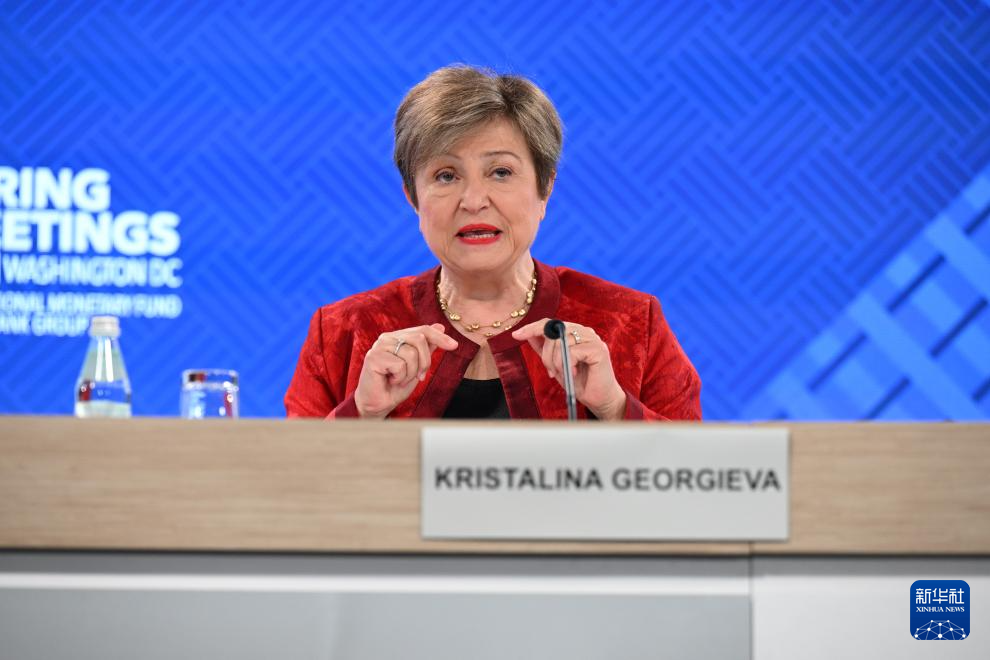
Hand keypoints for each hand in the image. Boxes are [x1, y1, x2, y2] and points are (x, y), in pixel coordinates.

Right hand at [354, 323, 457, 417]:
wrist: (378, 404)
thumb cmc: (396, 386)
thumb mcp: (417, 366)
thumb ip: (426, 348)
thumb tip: (440, 326)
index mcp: (397, 337)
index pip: (422, 330)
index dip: (440, 337)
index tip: (454, 346)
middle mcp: (387, 338)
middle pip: (419, 339)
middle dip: (425, 362)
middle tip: (418, 376)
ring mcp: (379, 346)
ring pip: (411, 354)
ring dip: (411, 373)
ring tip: (399, 379)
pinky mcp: (373, 357)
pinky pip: (400, 365)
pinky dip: (400, 378)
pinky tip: (390, 381)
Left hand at [512, 319, 626, 419]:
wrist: (598, 399)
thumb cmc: (579, 382)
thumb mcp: (556, 364)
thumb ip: (545, 349)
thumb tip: (529, 335)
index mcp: (575, 332)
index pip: (550, 323)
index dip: (532, 327)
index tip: (516, 335)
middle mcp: (584, 331)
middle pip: (553, 331)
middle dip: (546, 354)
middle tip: (551, 372)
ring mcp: (592, 338)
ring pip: (561, 342)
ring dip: (556, 361)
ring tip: (563, 373)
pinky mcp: (598, 349)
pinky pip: (572, 351)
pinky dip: (567, 365)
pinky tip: (573, 373)